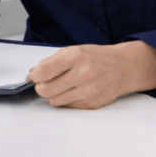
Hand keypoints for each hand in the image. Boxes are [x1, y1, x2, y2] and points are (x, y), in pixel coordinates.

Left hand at [27, 41, 155, 108]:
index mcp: (76, 56)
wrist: (122, 68)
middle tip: (43, 84)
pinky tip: (73, 91)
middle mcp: (83, 73)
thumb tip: (33, 75)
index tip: (34, 76)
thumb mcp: (74, 50)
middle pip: (46, 90)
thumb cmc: (95, 58)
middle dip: (40, 88)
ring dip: (52, 95)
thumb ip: (52, 61)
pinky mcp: (92, 104)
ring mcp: (89, 90)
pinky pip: (68, 107)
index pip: (44, 71)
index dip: (34, 76)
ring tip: (59, 87)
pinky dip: (65, 100)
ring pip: (55, 101)